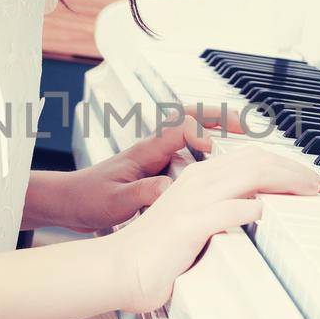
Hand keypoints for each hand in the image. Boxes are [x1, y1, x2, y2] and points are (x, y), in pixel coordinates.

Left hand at [61, 103, 244, 233]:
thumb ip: (143, 194)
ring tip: (248, 136)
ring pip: (194, 131)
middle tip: (248, 124)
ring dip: (220, 128)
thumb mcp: (115, 202)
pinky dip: (211, 150)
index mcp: (145, 150)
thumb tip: (170, 189)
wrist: (71, 202)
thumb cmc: (89, 199)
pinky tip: (225, 162)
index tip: (211, 149)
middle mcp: (154, 147)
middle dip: (220, 116)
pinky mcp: (160, 167)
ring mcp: (158, 155)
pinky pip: (190, 151)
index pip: (178, 128)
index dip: (198, 133)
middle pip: (192, 117)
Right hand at [111, 143, 319, 314]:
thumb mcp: (195, 227)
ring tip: (310, 193)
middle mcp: (198, 182)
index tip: (312, 183)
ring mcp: (192, 201)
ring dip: (286, 181)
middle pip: (257, 160)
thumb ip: (221, 214)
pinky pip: (228, 209)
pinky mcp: (188, 225)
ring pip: (249, 174)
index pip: (252, 159)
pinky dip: (252, 207)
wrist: (119, 270)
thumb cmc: (156, 255)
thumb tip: (257, 212)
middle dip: (296, 169)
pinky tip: (268, 212)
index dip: (286, 166)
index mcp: (199, 178)